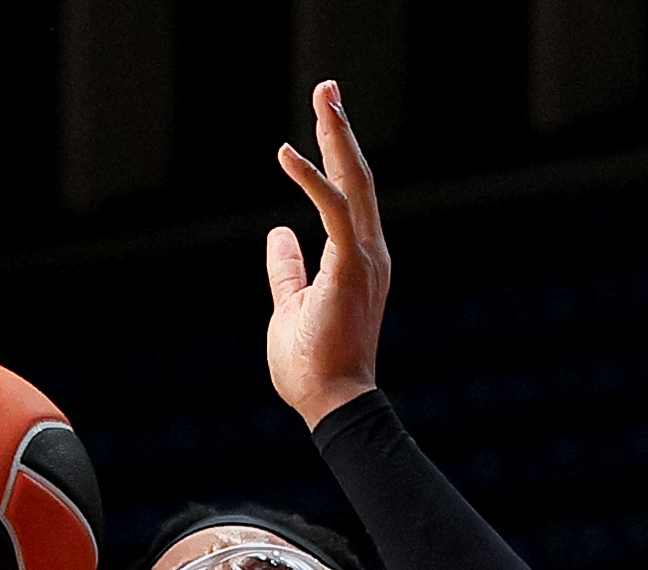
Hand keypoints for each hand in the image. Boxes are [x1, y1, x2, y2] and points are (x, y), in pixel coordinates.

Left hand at [266, 80, 388, 427]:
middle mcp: (370, 252)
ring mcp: (365, 259)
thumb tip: (278, 235)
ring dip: (337, 136)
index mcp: (358, 259)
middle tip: (328, 87)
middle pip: (358, 177)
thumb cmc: (314, 365)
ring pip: (355, 183)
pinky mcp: (351, 268)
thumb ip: (287, 268)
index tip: (322, 116)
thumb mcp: (292, 303)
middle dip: (341, 129)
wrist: (332, 403)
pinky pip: (334, 211)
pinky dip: (312, 179)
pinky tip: (289, 153)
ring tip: (324, 95)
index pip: (350, 194)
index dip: (335, 153)